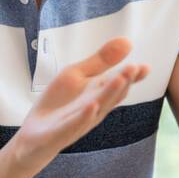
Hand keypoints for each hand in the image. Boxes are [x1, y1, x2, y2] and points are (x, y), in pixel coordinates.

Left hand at [8, 38, 149, 169]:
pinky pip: (74, 124)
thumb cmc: (58, 105)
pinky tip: (92, 105)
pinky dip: (84, 115)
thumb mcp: (76, 75)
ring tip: (120, 78)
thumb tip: (128, 41)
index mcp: (99, 94)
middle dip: (123, 81)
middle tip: (135, 68)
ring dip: (109, 94)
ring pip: (97, 107)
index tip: (146, 67)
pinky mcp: (60, 132)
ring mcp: (79, 121)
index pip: (119, 84)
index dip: (132, 76)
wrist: (32, 136)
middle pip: (111, 94)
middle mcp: (94, 108)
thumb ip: (101, 60)